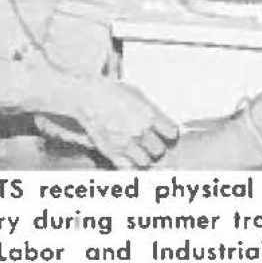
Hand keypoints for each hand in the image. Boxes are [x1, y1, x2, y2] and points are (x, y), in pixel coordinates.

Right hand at [50, 78, 178, 168]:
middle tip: (149, 142)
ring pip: (146, 162)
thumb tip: (166, 125)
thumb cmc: (113, 93)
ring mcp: (126, 144)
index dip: (168, 133)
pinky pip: (128, 169)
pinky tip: (129, 159)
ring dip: (143, 157)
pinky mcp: (112, 152)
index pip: (172, 133)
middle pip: (159, 150)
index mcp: (150, 116)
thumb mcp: (139, 96)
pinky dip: (131, 167)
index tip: (164, 132)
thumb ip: (155, 112)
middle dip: (155, 147)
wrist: (89, 96)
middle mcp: (141, 131)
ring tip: (137, 149)